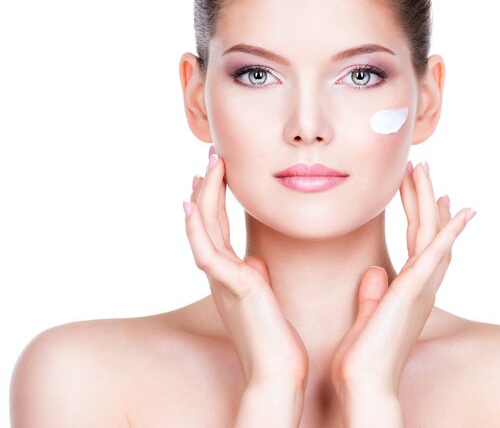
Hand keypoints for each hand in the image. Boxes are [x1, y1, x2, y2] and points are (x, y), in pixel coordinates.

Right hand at [183, 146, 308, 389]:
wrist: (278, 373)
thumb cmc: (276, 340)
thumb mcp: (264, 299)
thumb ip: (255, 278)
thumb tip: (256, 262)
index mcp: (231, 274)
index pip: (217, 229)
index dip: (214, 201)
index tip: (216, 175)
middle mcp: (221, 274)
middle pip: (207, 222)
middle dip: (208, 188)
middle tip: (211, 158)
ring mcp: (223, 281)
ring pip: (204, 229)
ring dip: (204, 196)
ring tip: (207, 166)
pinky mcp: (233, 288)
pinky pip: (207, 252)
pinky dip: (196, 228)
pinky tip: (190, 204)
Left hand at [330, 161, 474, 398]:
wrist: (364, 383)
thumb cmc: (363, 357)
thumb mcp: (367, 315)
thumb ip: (373, 293)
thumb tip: (375, 273)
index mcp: (411, 290)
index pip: (422, 245)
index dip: (427, 218)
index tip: (428, 194)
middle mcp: (422, 286)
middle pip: (428, 232)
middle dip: (425, 197)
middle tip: (421, 168)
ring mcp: (421, 286)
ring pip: (429, 232)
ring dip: (428, 199)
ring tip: (423, 169)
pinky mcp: (414, 289)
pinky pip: (435, 252)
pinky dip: (450, 230)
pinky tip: (461, 209)